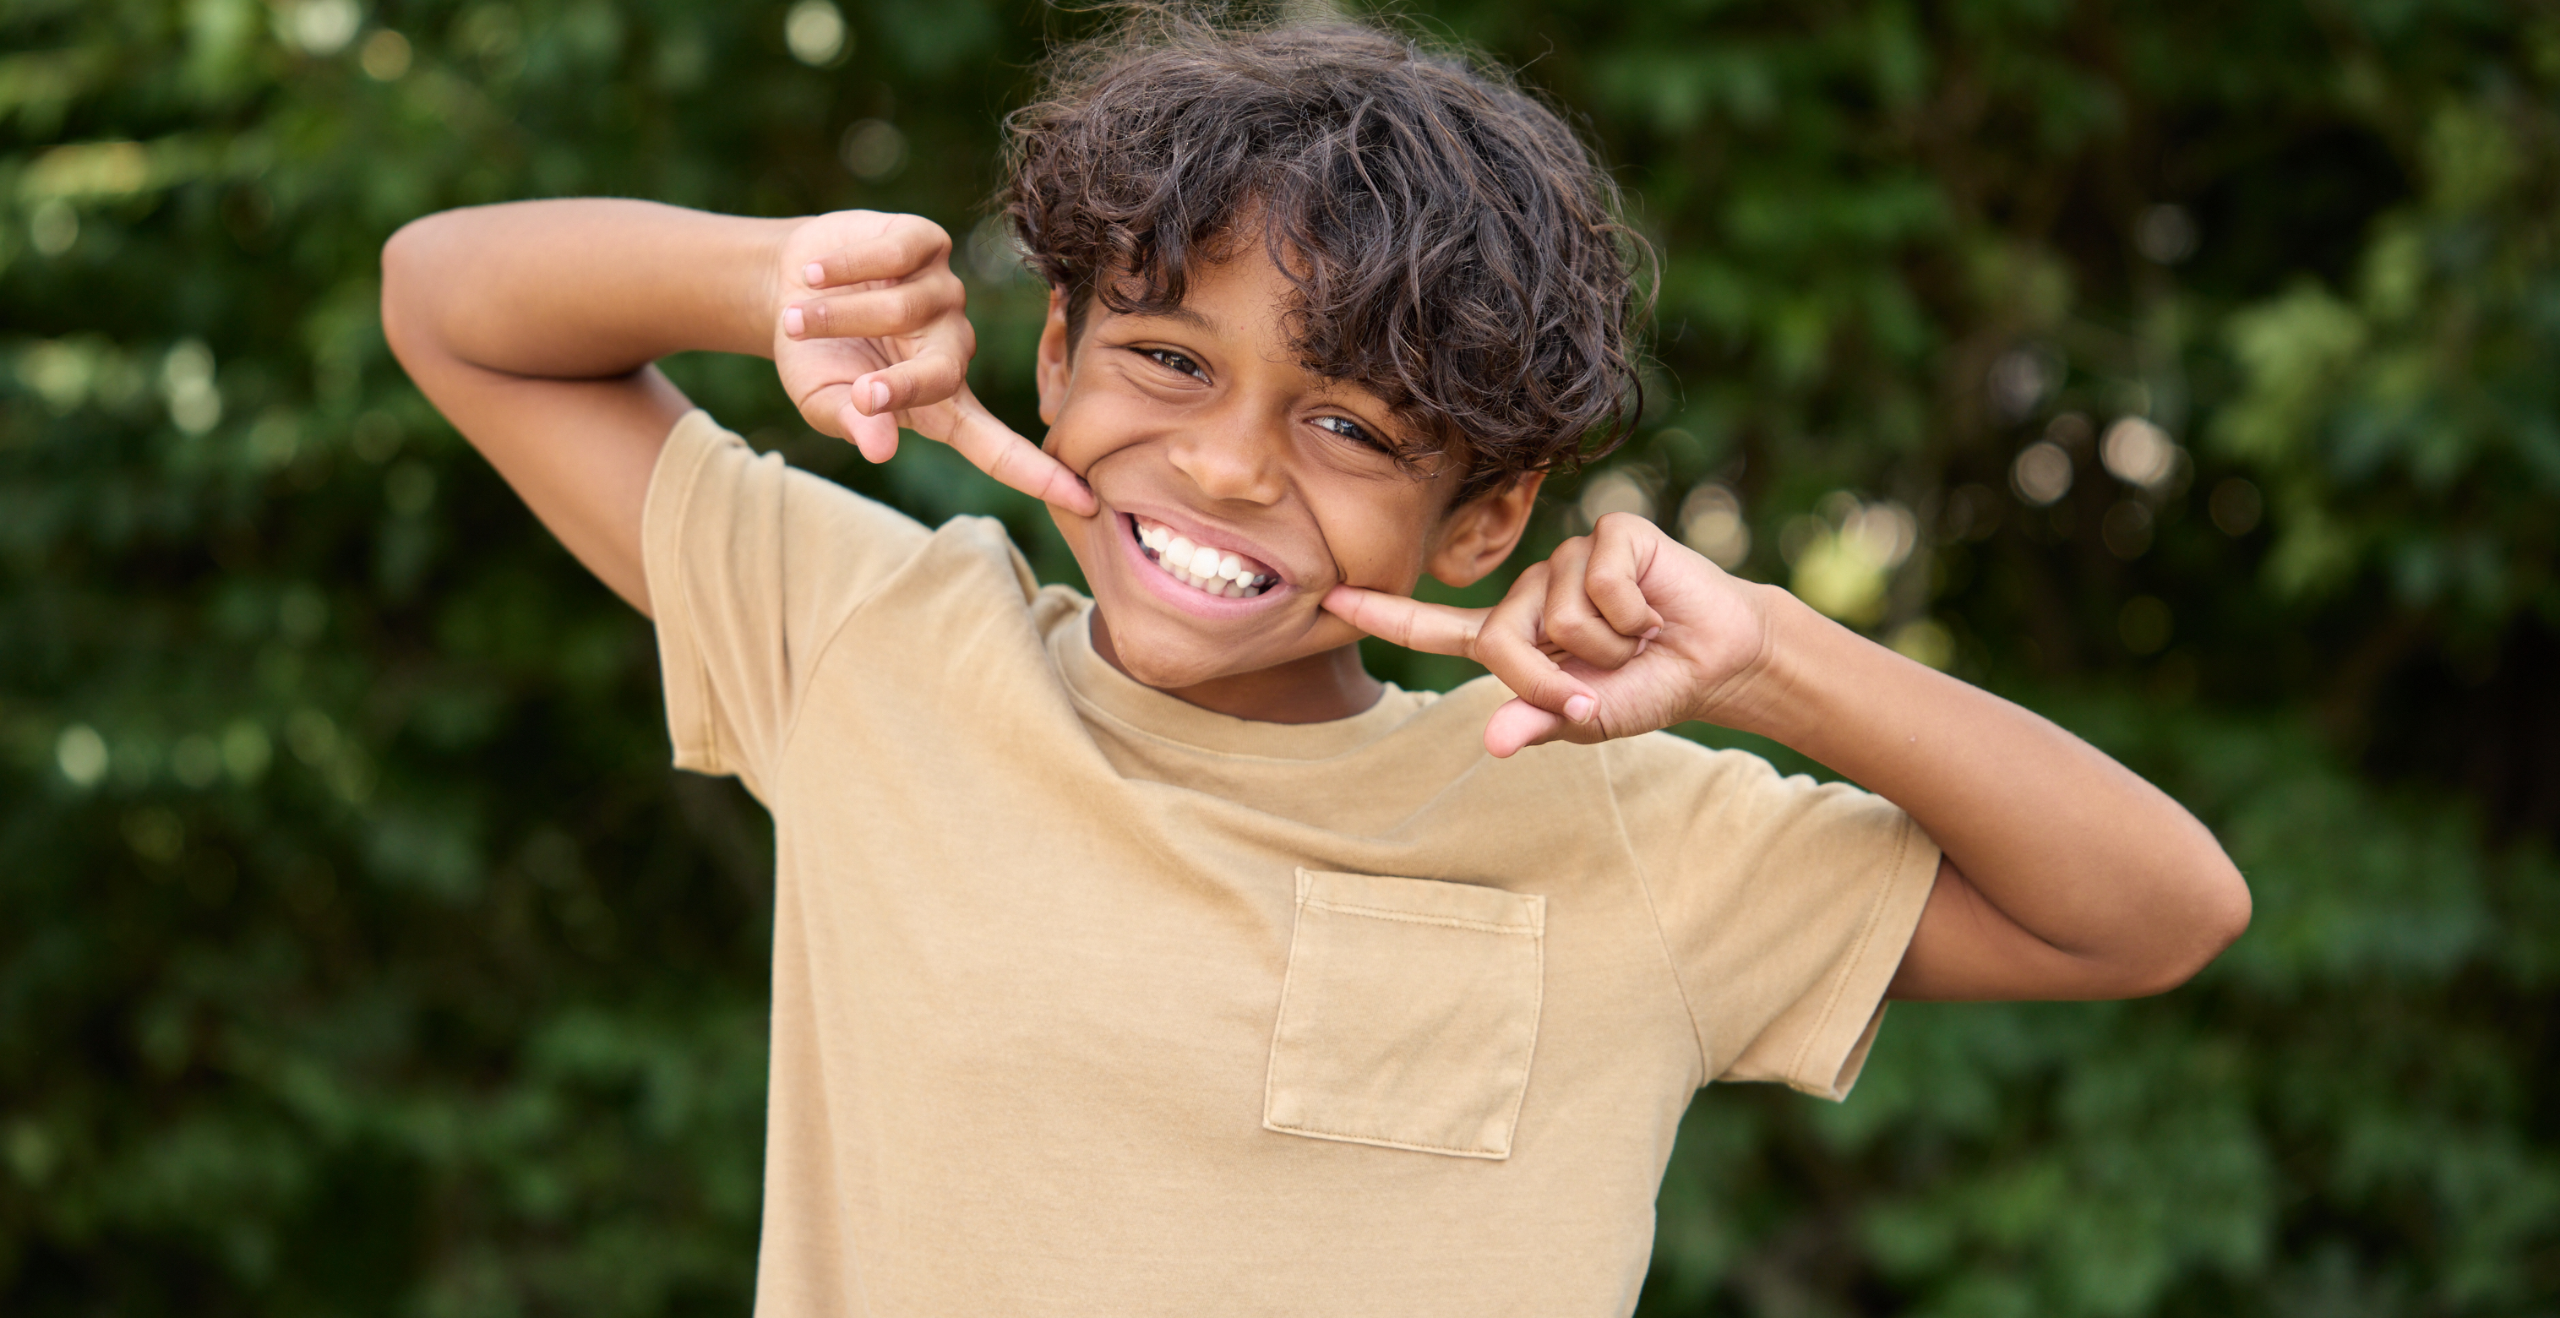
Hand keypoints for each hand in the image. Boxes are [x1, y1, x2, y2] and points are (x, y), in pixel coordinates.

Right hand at [772, 211, 1094, 512]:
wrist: (785, 284)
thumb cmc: (814, 356)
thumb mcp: (821, 399)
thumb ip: (851, 423)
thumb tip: (880, 449)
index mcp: (939, 405)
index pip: (997, 448)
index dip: (1039, 475)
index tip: (1087, 502)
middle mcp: (954, 349)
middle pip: (943, 375)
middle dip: (895, 385)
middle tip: (856, 389)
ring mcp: (947, 295)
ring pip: (907, 309)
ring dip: (840, 316)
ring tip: (796, 317)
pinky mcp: (930, 245)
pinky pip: (897, 256)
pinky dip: (847, 267)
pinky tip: (819, 274)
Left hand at [1324, 512, 1779, 756]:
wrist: (1719, 657)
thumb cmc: (1650, 685)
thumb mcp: (1594, 716)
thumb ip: (1543, 722)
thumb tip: (1494, 742)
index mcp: (1516, 637)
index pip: (1436, 628)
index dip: (1385, 615)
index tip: (1332, 600)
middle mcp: (1532, 592)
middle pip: (1505, 640)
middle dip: (1557, 678)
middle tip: (1609, 677)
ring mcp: (1569, 558)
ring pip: (1559, 615)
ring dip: (1609, 646)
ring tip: (1637, 636)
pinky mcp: (1610, 534)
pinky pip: (1600, 584)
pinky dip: (1633, 613)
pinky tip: (1654, 608)